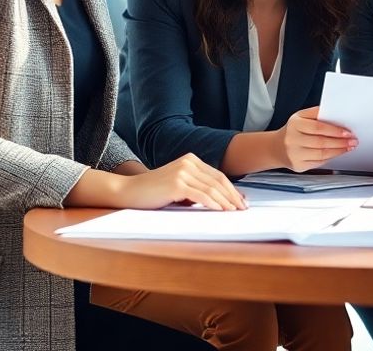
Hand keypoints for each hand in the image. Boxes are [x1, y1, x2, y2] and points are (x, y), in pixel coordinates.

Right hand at [119, 153, 245, 210]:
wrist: (129, 191)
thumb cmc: (154, 192)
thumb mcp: (179, 185)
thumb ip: (197, 187)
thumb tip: (221, 201)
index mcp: (191, 160)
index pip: (218, 175)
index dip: (232, 189)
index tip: (242, 201)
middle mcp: (189, 162)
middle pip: (218, 181)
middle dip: (233, 196)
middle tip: (243, 208)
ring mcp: (182, 172)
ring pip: (211, 188)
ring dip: (226, 201)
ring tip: (235, 212)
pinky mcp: (176, 184)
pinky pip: (200, 195)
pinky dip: (213, 203)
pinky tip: (221, 211)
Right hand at [281, 106, 356, 171]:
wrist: (277, 148)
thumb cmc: (293, 130)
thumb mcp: (301, 116)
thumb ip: (317, 113)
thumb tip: (336, 113)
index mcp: (295, 124)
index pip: (318, 127)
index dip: (334, 130)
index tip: (347, 132)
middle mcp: (293, 140)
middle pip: (321, 142)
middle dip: (340, 142)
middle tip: (352, 141)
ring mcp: (295, 155)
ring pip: (321, 154)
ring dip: (338, 151)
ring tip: (348, 147)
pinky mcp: (298, 166)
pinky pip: (318, 163)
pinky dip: (331, 158)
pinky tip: (338, 153)